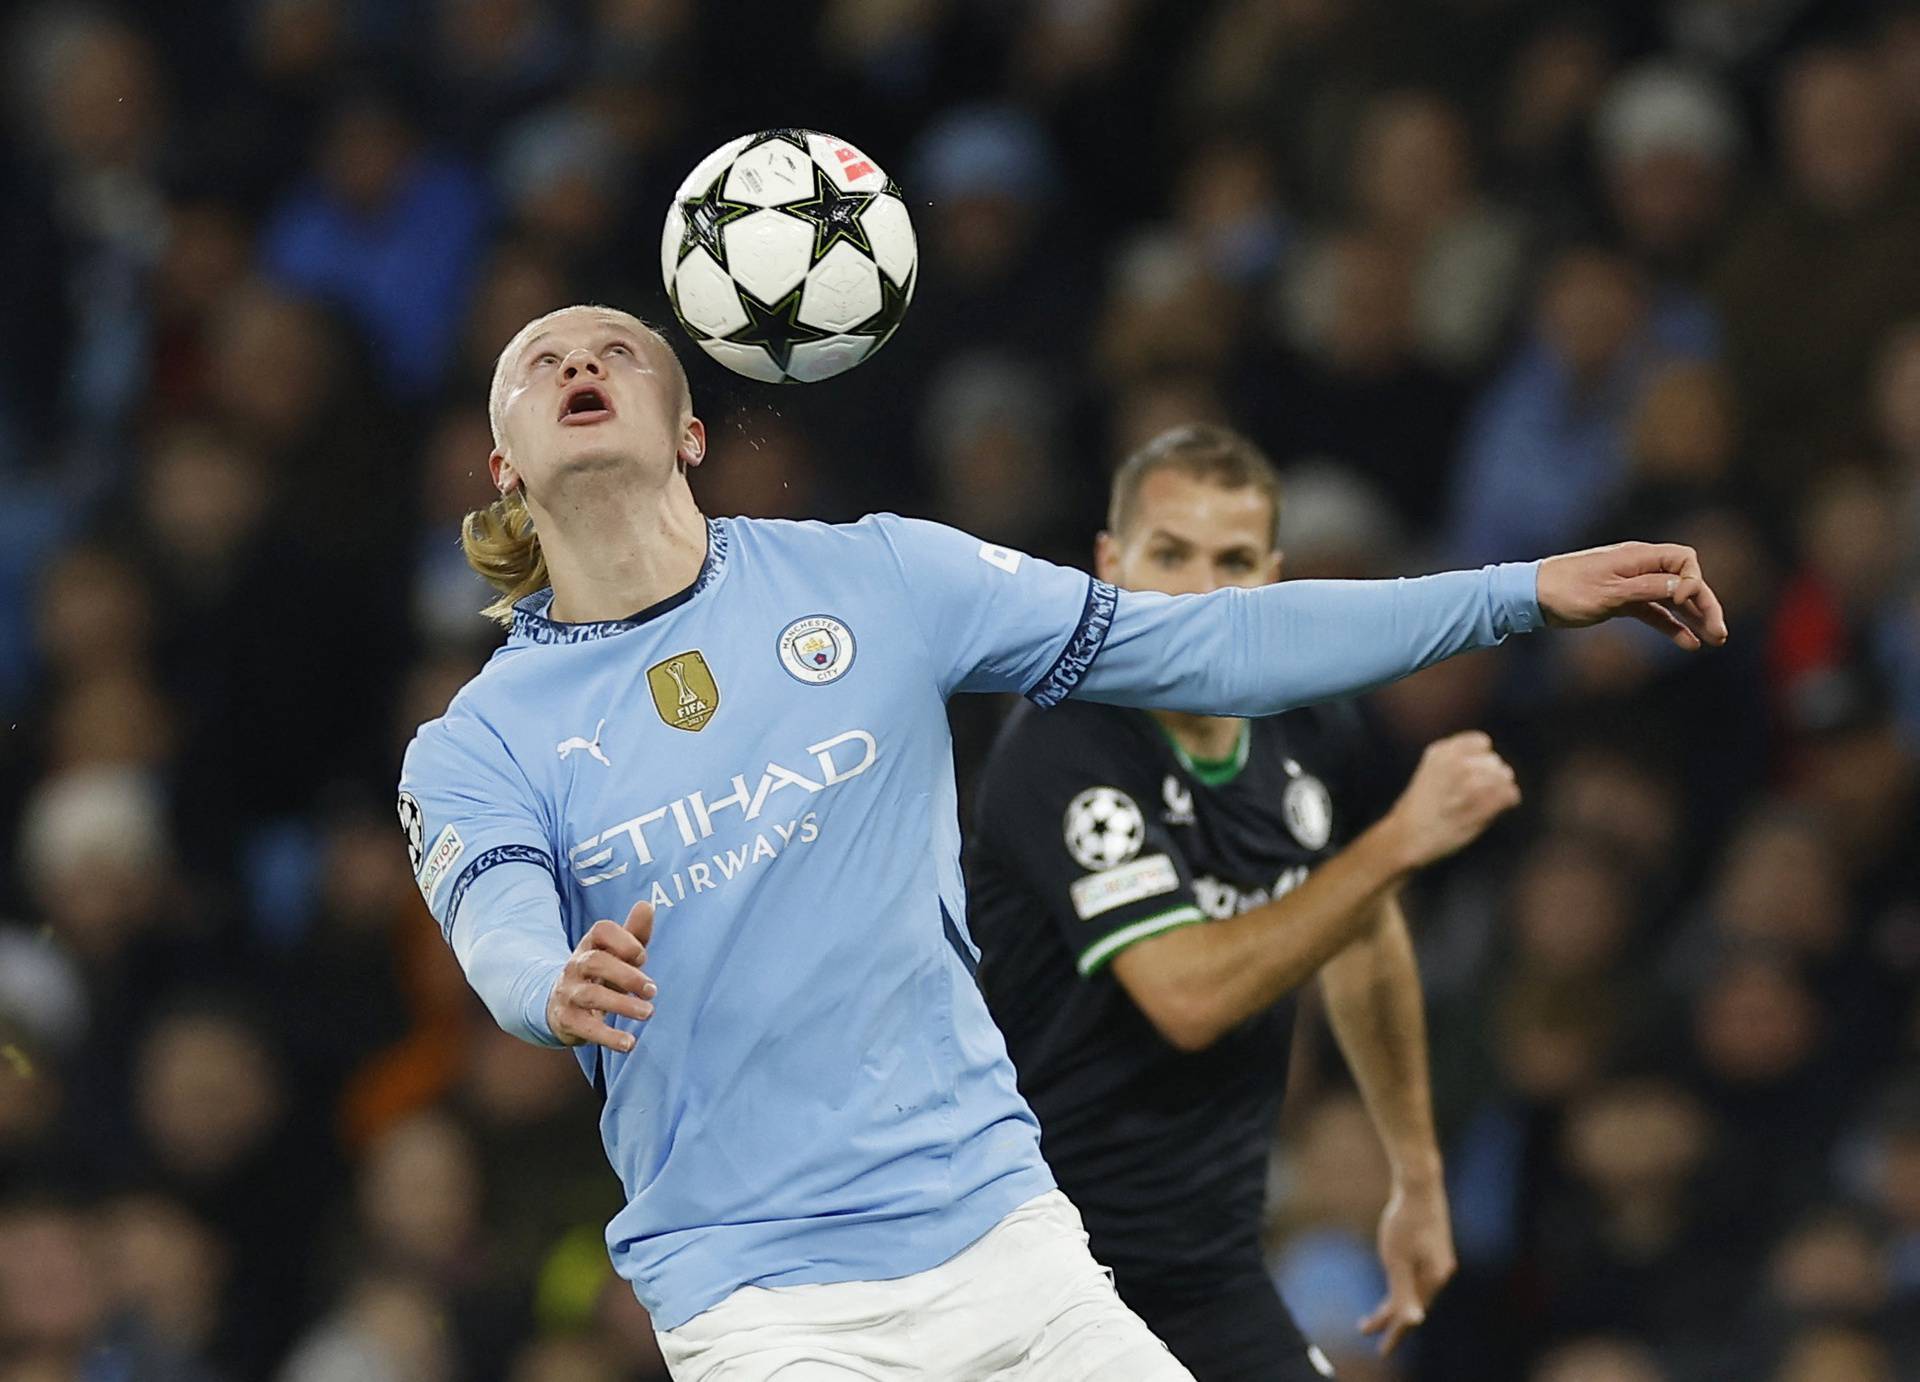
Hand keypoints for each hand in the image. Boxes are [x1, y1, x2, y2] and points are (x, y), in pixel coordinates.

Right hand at [546, 900, 658, 1052]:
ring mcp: (569, 993)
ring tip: (648, 1013)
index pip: (601, 930)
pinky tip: (630, 1044)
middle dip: (627, 975)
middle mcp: (576, 966)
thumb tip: (647, 905)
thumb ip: (634, 933)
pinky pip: (586, 1028)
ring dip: (622, 1005)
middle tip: (653, 990)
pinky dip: (608, 1037)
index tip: (643, 956)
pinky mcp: (567, 1021)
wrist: (559, 1006)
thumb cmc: (599, 975)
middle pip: (596, 962)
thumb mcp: (616, 954)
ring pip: (591, 995)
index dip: (624, 940)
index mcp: (590, 945)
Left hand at [1360, 1179, 1455, 1356]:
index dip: (1394, 1334)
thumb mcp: (1397, 1260)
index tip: (1382, 1352)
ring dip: (1395, 1304)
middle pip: (1413, 1304)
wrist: (1419, 1183)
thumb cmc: (1405, 1221)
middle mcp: (1441, 1273)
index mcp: (1434, 1279)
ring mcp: (1439, 1260)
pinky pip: (1416, 1276)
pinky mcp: (1434, 1248)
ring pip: (1414, 1290)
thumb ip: (1403, 1292)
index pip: (1410, 1315)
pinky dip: (1402, 1285)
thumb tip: (1413, 1323)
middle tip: (1367, 1330)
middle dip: (1391, 1321)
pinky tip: (1394, 1282)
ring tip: (1375, 1316)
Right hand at [1381, 731, 1520, 869]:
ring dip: (1500, 789)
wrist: (1408, 837)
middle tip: (1477, 796)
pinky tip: (1496, 810)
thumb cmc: (1421, 809)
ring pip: (1504, 777)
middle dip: (1492, 776)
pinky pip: (1509, 794)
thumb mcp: (1430, 773)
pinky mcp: (1481, 804)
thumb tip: (1498, 767)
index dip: (1481, 759)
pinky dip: (1508, 801)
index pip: (1482, 743)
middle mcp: (1456, 763)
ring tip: (1487, 803)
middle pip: (1494, 762)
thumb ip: (1457, 762)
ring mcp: (1470, 783)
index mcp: (1441, 752)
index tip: (1472, 775)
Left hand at [1535, 541, 1727, 649]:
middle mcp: (1639, 567)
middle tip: (1719, 634)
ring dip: (1693, 618)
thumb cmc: (1567, 590)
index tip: (1685, 601)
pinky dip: (1671, 625)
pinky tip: (1687, 643)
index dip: (1694, 580)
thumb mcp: (1610, 593)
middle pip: (1685, 582)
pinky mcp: (1621, 601)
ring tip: (1714, 640)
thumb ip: (1649, 589)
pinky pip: (1654, 612)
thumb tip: (1686, 587)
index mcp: (1638, 556)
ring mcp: (1631, 584)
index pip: (1685, 560)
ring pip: (1672, 599)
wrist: (1531, 597)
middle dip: (1705, 605)